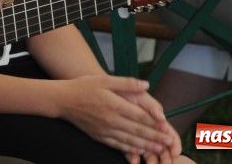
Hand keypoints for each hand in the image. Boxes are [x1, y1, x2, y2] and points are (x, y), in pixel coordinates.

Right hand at [55, 75, 174, 157]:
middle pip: (137, 131)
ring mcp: (105, 130)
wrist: (63, 100)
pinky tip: (139, 151)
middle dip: (155, 137)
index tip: (167, 127)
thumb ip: (126, 83)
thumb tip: (146, 85)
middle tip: (168, 142)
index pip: (139, 116)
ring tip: (159, 149)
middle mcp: (111, 120)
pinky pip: (118, 145)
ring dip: (146, 146)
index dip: (155, 122)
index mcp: (114, 104)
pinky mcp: (100, 136)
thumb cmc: (84, 87)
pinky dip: (131, 149)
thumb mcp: (104, 79)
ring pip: (130, 141)